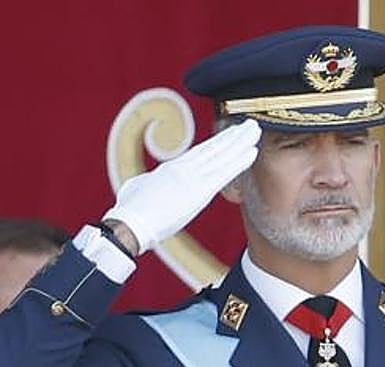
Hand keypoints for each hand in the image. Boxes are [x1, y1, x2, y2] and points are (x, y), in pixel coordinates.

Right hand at [103, 118, 260, 254]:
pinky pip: (224, 173)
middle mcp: (185, 169)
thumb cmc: (130, 210)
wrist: (131, 223)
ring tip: (254, 131)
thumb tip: (143, 184)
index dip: (218, 143)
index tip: (231, 135)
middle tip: (249, 125)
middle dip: (233, 136)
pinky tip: (251, 152)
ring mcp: (193, 178)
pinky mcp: (199, 191)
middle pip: (214, 149)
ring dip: (241, 143)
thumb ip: (146, 183)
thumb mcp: (136, 188)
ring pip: (222, 156)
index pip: (201, 152)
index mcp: (172, 168)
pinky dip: (239, 161)